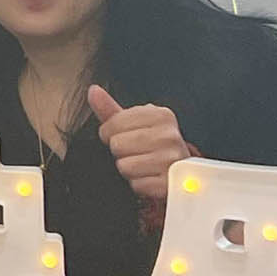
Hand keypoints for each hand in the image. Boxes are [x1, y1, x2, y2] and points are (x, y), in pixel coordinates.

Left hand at [87, 84, 193, 207]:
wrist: (183, 176)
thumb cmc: (155, 148)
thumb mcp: (135, 125)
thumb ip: (111, 109)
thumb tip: (93, 90)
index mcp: (161, 115)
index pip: (113, 124)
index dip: (111, 134)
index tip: (125, 138)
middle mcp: (170, 135)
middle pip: (117, 145)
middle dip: (121, 153)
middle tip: (138, 154)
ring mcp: (173, 159)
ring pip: (124, 166)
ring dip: (130, 170)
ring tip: (145, 166)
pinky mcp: (171, 183)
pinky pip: (137, 185)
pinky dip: (139, 185)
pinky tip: (151, 178)